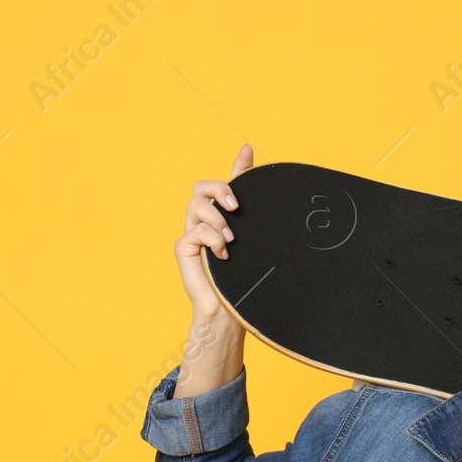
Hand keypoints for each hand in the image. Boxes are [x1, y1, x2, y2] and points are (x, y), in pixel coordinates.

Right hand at [175, 143, 254, 319]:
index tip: (249, 150)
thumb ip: (259, 217)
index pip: (227, 184)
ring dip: (216, 219)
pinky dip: (210, 239)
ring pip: (194, 205)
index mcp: (225, 218)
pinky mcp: (184, 249)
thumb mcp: (257, 243)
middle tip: (236, 207)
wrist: (231, 312)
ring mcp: (193, 234)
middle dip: (219, 189)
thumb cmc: (246, 281)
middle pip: (201, 187)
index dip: (237, 165)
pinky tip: (223, 255)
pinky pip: (193, 231)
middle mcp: (206, 221)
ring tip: (231, 240)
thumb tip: (277, 198)